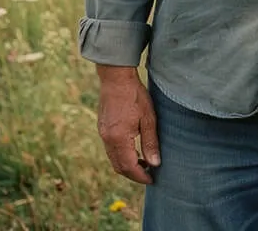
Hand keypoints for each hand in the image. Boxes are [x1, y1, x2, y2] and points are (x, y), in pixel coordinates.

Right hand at [96, 65, 160, 184]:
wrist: (116, 77)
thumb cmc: (135, 95)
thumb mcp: (148, 118)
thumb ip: (150, 142)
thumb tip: (155, 164)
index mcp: (119, 138)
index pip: (129, 167)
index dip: (140, 176)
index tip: (152, 179)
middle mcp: (108, 139)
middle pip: (119, 167)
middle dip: (133, 174)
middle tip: (148, 174)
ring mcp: (103, 134)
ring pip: (113, 159)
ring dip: (127, 165)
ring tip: (143, 162)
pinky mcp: (102, 128)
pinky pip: (110, 149)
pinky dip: (121, 155)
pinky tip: (133, 149)